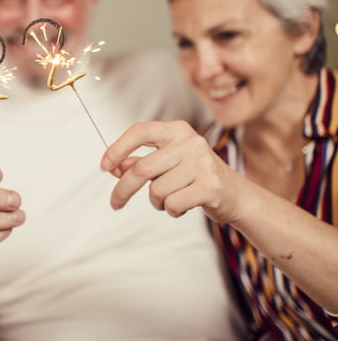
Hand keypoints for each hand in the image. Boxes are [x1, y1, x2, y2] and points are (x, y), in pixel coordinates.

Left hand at [100, 120, 243, 222]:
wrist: (236, 195)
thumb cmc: (194, 177)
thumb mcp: (167, 164)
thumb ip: (140, 162)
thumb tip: (113, 167)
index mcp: (177, 130)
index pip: (139, 131)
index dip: (117, 148)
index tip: (104, 166)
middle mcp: (191, 142)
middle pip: (141, 167)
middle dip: (123, 189)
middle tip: (115, 203)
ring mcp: (203, 163)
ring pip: (156, 189)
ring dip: (156, 201)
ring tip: (170, 199)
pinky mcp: (211, 186)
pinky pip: (172, 204)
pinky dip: (171, 210)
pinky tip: (184, 205)